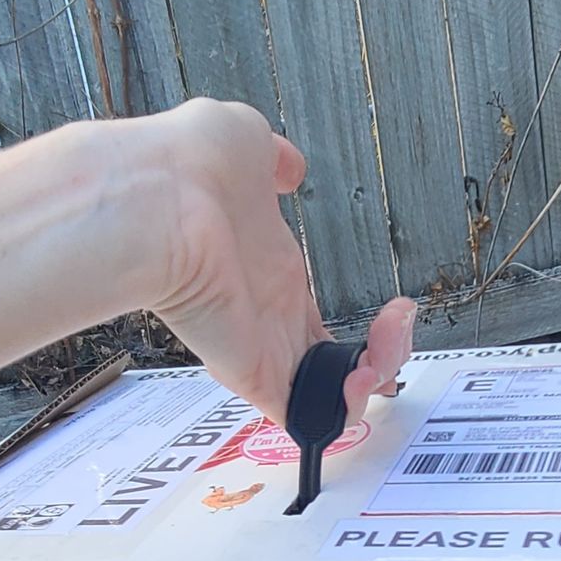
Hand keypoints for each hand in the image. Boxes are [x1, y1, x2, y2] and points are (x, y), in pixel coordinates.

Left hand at [139, 99, 414, 425]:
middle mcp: (269, 315)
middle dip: (385, 353)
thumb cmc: (191, 168)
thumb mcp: (244, 143)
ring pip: (335, 396)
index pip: (317, 320)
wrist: (162, 197)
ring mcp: (264, 350)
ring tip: (385, 345)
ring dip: (378, 374)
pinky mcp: (257, 377)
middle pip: (336, 366)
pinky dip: (349, 406)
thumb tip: (287, 165)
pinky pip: (311, 416)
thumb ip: (272, 161)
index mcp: (270, 272)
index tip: (397, 306)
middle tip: (397, 323)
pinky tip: (364, 369)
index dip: (364, 326)